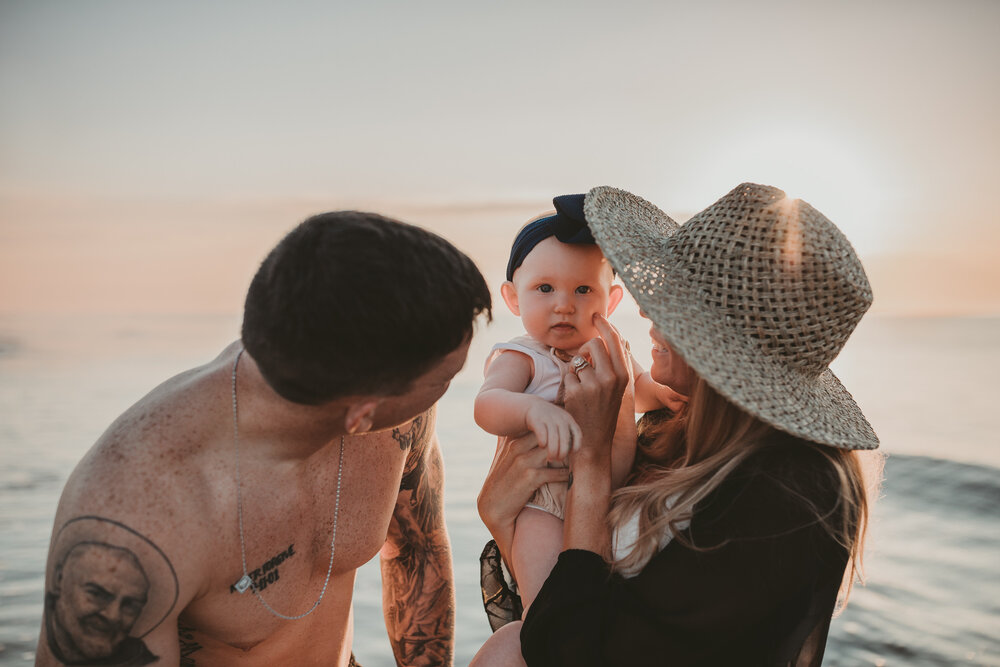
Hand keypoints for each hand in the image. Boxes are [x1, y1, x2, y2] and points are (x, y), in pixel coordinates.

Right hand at [478, 434, 570, 559]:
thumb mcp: (507, 459)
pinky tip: (570, 477)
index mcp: (512, 442)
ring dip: (567, 456)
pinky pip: (556, 472)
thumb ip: (520, 447)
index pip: (538, 428)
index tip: (564, 438)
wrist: (493, 507)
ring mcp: (523, 462)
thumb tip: (538, 439)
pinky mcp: (530, 477)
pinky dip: (565, 475)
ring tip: (575, 461)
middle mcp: (517, 448)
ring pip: (554, 451)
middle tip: (574, 448)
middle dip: (563, 441)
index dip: (553, 432)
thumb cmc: (503, 482)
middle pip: (548, 436)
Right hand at [524, 401, 581, 461]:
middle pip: (565, 437)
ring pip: (554, 437)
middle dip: (563, 451)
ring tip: (551, 458)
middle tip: (559, 459)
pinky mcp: (536, 419)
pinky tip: (542, 446)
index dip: (576, 445)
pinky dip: (543, 441)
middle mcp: (560, 418)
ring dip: (553, 450)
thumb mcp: (562, 424)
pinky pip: (542, 432)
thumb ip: (569, 435)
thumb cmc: (550, 422)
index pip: (577, 433)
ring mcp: (548, 418)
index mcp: (569, 419)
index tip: (571, 453)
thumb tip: (573, 454)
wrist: (533, 406)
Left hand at [562, 314, 630, 462]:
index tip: (596, 315)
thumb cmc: (605, 413)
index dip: (604, 324)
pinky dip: (569, 382)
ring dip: (576, 369)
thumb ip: (616, 364)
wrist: (594, 442)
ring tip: (582, 387)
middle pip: (594, 343)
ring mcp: (594, 385)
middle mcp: (611, 377)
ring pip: (578, 359)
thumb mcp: (618, 389)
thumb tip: (614, 337)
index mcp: (624, 375)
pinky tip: (575, 397)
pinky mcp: (576, 391)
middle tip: (585, 361)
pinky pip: (568, 373)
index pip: (615, 339)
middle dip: (586, 349)